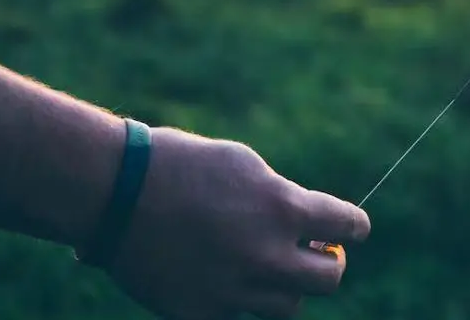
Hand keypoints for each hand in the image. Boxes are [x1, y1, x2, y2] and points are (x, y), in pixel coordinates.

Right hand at [104, 127, 369, 318]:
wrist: (115, 192)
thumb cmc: (182, 165)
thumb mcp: (245, 166)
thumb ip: (283, 198)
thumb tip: (311, 226)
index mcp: (283, 208)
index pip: (349, 226)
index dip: (354, 227)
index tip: (352, 230)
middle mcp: (266, 254)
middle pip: (329, 280)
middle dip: (326, 264)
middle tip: (312, 254)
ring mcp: (234, 290)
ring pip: (287, 307)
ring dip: (282, 287)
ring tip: (261, 266)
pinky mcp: (200, 315)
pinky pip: (237, 319)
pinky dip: (234, 302)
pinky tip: (218, 280)